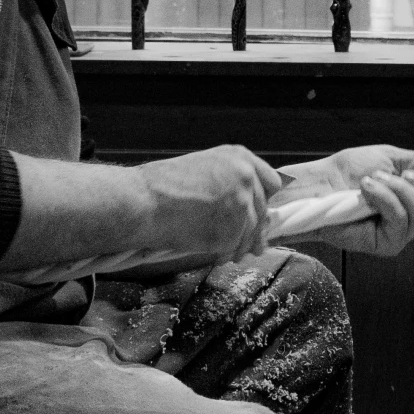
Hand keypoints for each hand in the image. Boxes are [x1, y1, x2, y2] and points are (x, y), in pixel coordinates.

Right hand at [133, 146, 283, 263]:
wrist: (142, 201)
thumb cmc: (161, 186)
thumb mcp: (203, 170)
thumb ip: (230, 184)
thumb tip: (253, 214)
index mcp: (240, 157)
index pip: (271, 182)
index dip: (264, 200)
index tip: (261, 214)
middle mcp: (246, 177)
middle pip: (262, 211)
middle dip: (255, 231)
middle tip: (252, 246)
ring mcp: (242, 203)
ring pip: (251, 233)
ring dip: (241, 246)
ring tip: (229, 254)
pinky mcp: (233, 229)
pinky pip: (234, 247)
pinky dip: (226, 254)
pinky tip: (216, 256)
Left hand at [279, 146, 413, 257]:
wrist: (321, 183)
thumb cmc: (350, 171)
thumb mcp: (391, 158)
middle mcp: (411, 223)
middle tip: (404, 174)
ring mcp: (398, 235)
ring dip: (398, 189)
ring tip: (374, 180)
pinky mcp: (384, 244)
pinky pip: (400, 220)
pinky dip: (385, 198)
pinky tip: (367, 190)